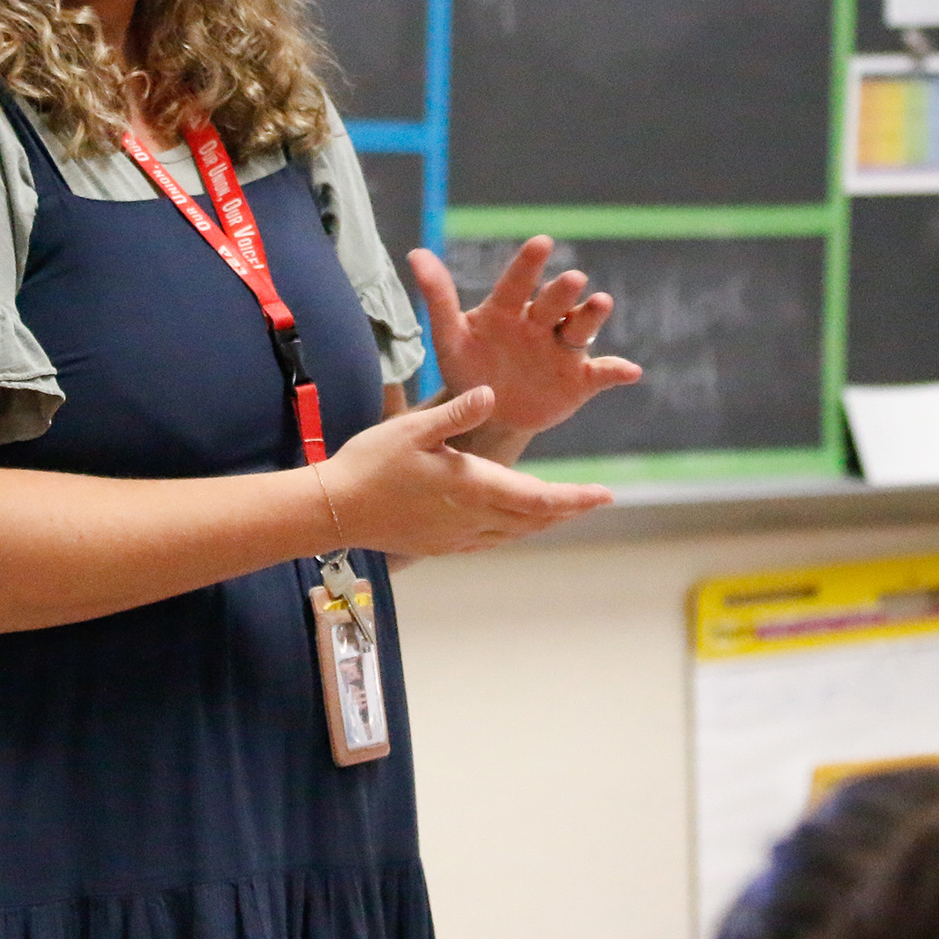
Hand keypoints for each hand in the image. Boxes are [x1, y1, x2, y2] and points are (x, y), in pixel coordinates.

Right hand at [320, 385, 611, 555]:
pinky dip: (512, 531)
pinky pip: (489, 542)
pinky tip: (511, 524)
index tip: (605, 495)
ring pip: (513, 533)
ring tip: (562, 510)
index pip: (537, 499)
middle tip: (594, 500)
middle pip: (533, 520)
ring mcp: (455, 536)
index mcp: (471, 487)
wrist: (334, 509)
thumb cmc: (370, 463)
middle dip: (567, 510)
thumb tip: (491, 394)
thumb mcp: (411, 428)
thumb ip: (455, 412)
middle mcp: (471, 518)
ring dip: (541, 522)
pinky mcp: (439, 544)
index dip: (575, 498)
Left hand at [408, 236, 642, 454]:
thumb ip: (437, 297)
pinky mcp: (580, 378)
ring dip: (592, 315)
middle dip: (563, 291)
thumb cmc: (467, 368)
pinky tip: (630, 372)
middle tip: (572, 279)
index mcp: (508, 309)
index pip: (517, 282)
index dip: (529, 264)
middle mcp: (541, 322)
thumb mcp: (449, 337)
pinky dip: (616, 371)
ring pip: (580, 327)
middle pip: (554, 302)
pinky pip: (601, 373)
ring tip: (601, 303)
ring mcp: (563, 348)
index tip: (541, 242)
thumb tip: (415, 252)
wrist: (489, 414)